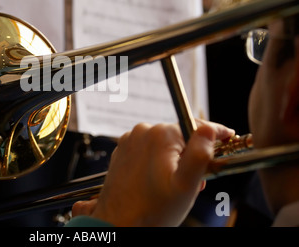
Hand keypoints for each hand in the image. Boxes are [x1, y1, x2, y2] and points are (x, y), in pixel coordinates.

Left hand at [72, 120, 233, 225]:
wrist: (119, 223)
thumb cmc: (153, 210)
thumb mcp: (186, 185)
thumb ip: (200, 155)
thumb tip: (209, 130)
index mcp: (160, 135)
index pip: (196, 126)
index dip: (217, 133)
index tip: (229, 138)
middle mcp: (143, 132)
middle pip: (181, 136)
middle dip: (193, 155)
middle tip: (197, 181)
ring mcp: (131, 141)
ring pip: (166, 143)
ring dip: (176, 159)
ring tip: (175, 184)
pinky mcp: (124, 151)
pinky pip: (150, 149)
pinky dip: (160, 161)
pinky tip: (160, 180)